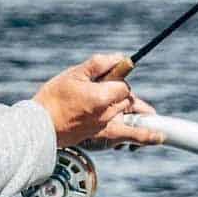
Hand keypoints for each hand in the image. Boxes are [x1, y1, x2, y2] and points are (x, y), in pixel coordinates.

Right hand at [35, 54, 163, 148]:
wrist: (39, 127)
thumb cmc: (53, 99)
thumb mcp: (74, 74)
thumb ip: (99, 64)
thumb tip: (121, 58)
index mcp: (102, 97)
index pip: (123, 86)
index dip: (118, 79)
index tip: (108, 77)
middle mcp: (108, 114)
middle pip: (128, 101)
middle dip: (125, 94)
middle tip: (113, 90)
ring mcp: (106, 127)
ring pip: (133, 119)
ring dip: (143, 117)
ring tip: (157, 123)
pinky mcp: (102, 137)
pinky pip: (128, 137)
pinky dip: (143, 137)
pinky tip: (158, 138)